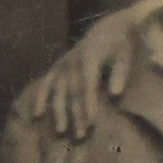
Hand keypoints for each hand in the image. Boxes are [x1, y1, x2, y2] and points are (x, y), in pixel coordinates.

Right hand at [33, 0, 162, 138]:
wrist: (109, 27)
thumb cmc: (121, 44)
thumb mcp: (125, 54)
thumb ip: (120, 73)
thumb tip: (115, 94)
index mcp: (90, 58)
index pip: (88, 86)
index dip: (90, 104)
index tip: (93, 124)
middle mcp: (73, 62)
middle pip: (73, 92)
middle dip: (77, 114)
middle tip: (82, 135)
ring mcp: (63, 64)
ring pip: (58, 91)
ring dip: (60, 111)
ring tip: (62, 131)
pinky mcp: (58, 66)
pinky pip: (46, 83)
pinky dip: (41, 98)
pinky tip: (37, 115)